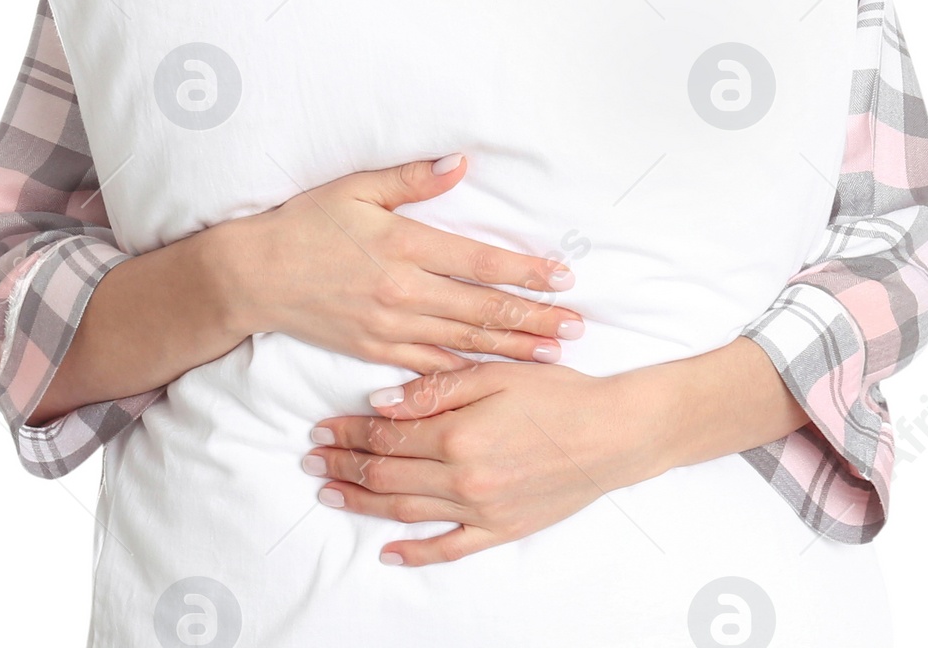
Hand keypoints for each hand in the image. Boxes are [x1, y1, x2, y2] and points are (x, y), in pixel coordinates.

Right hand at [214, 155, 582, 375]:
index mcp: (404, 244)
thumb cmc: (308, 223)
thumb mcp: (358, 188)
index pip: (479, 261)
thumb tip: (461, 163)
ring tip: (554, 354)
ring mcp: (389, 326)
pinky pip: (430, 367)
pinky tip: (495, 378)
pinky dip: (466, 373)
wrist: (256, 274)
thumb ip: (413, 178)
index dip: (525, 271)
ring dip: (512, 349)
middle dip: (535, 318)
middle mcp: (402, 290)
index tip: (563, 277)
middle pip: (482, 308)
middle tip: (578, 326)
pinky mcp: (374, 351)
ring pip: (464, 341)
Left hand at [300, 360, 666, 565]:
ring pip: (406, 512)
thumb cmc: (559, 394)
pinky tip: (387, 551)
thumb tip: (382, 402)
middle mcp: (463, 478)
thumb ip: (437, 388)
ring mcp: (481, 510)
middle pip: (387, 476)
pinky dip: (415, 553)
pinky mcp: (500, 530)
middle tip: (312, 460)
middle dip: (345, 467)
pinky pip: (448, 549)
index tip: (322, 427)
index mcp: (459, 434)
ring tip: (331, 494)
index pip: (387, 437)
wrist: (614, 434)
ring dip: (363, 504)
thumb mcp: (498, 373)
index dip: (350, 433)